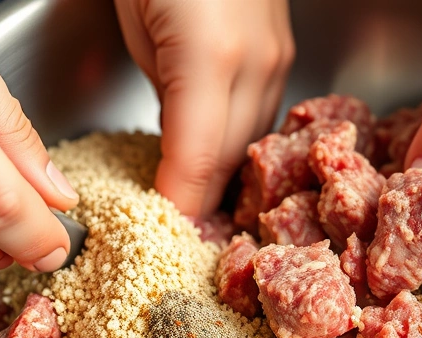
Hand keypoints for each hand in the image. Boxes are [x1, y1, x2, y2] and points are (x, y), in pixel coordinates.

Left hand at [114, 0, 294, 216]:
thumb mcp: (136, 24)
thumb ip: (161, 89)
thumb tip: (173, 140)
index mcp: (211, 55)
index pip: (197, 158)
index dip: (180, 202)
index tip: (164, 230)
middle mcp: (257, 61)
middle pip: (229, 159)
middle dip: (201, 199)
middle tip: (175, 227)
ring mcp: (277, 56)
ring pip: (252, 141)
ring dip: (223, 173)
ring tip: (194, 197)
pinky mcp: (284, 50)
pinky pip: (263, 114)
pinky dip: (238, 139)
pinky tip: (215, 149)